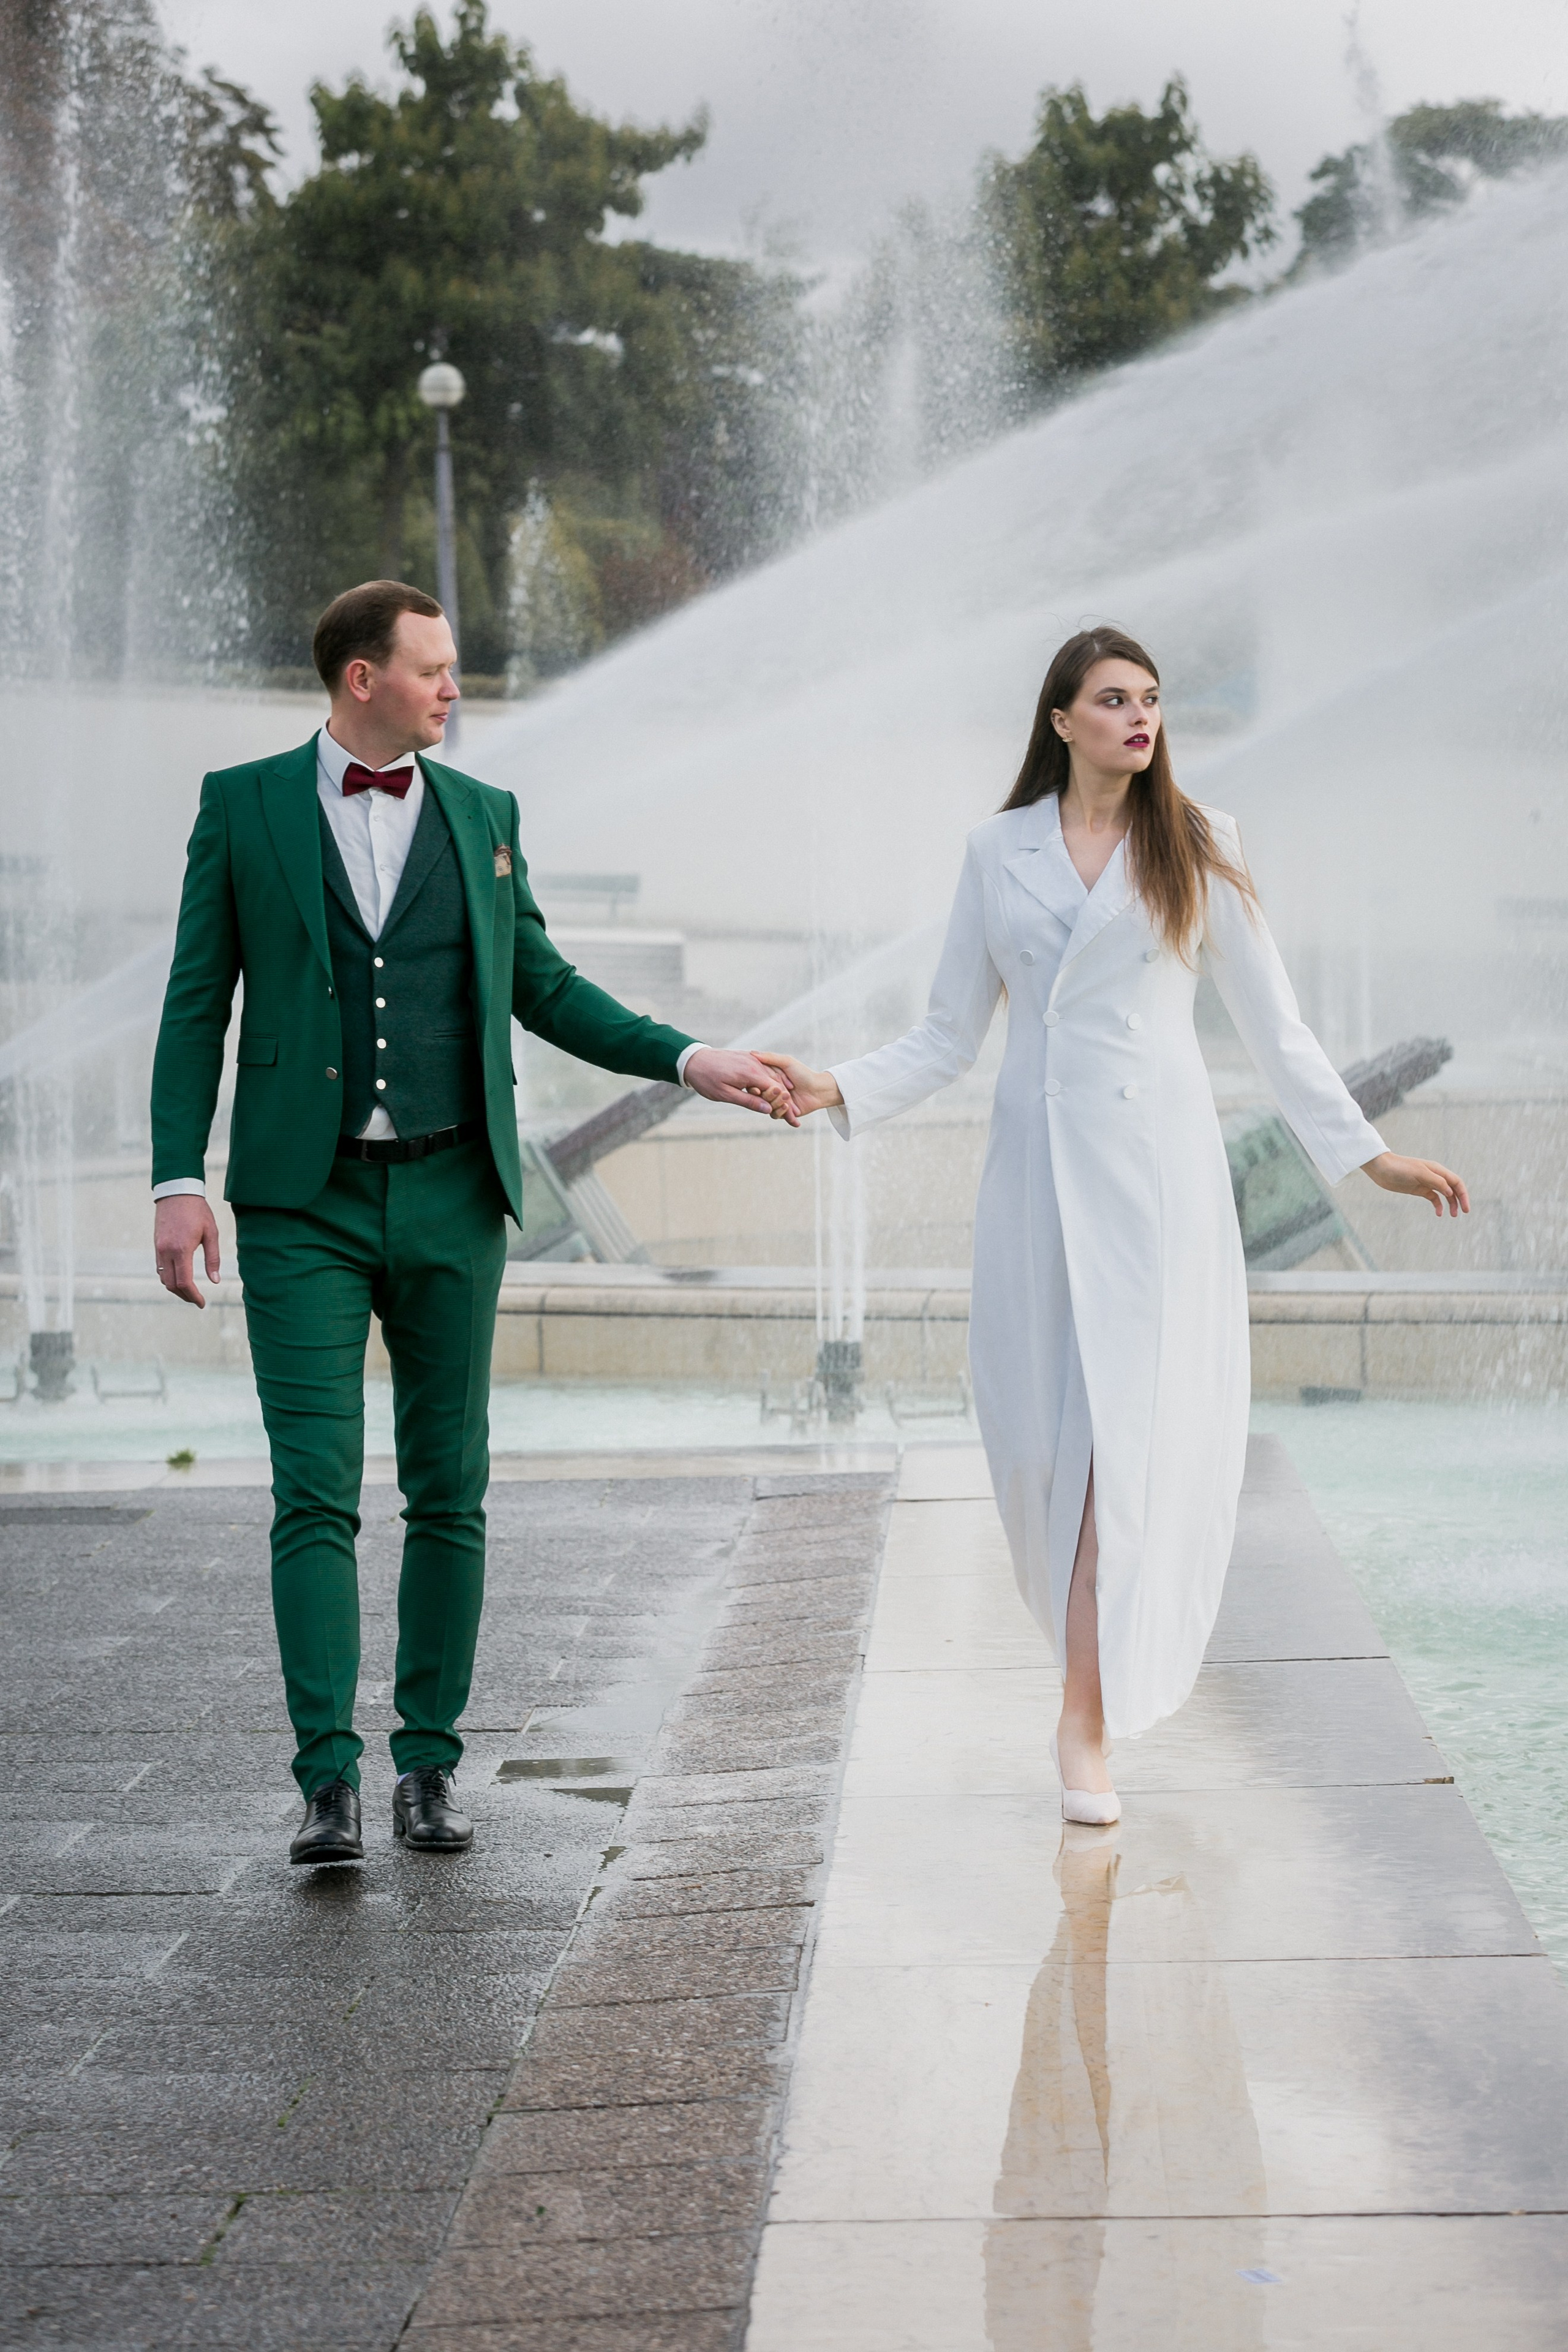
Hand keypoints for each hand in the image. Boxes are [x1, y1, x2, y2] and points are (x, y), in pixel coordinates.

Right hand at [154, 1196, 221, 1305]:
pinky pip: (159, 1268)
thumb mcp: (211, 1233)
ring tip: (190, 1292)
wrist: (176, 1192)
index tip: (202, 1303)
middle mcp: (166, 1251)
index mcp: (181, 1249)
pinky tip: (180, 1278)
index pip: (184, 1282)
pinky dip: (169, 1277)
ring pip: (163, 1278)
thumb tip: (214, 1281)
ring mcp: (159, 1248)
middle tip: (197, 1300)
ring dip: (175, 1288)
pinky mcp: (156, 1245)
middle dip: (184, 1296)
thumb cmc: (198, 1211)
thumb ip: (213, 1258)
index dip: (193, 1296)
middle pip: (171, 1285)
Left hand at [683, 1048, 799, 1123]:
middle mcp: (754, 1064)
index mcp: (750, 1073)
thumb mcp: (726, 1095)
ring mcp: (750, 1059)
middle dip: (786, 1100)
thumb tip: (768, 1109)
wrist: (693, 1060)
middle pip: (776, 1083)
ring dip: (781, 1089)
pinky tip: (777, 1088)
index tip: (793, 1116)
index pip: (775, 1090)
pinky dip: (772, 1079)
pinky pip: (764, 1068)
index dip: (785, 1104)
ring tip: (790, 1104)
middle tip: (795, 1115)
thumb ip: (748, 1101)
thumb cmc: (707, 1079)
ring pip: (772, 1074)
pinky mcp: (746, 1057)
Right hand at [754, 1052, 842, 1116]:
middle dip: (769, 1094)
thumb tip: (752, 1053)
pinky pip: (775, 1115)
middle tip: (780, 1091)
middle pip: (760, 1096)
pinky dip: (782, 1112)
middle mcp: (770, 1090)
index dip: (755, 1087)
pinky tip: (790, 1108)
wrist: (818, 1090)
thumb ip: (770, 1058)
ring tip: (788, 1098)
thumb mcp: (787, 1062)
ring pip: (767, 1106)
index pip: (755, 1083)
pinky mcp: (782, 1112)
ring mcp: (776, 1101)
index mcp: (769, 1078)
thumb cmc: (804, 1073)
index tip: (758, 1088)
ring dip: (777, 1103)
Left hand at [1363, 1152, 1469, 1217]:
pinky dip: (1438, 1205)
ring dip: (1450, 1204)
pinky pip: (1433, 1198)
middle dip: (1460, 1200)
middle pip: (1453, 1189)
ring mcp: (1427, 1183)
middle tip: (1463, 1213)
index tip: (1466, 1208)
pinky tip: (1438, 1213)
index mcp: (1437, 1170)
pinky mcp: (1419, 1189)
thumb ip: (1436, 1182)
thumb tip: (1451, 1192)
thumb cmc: (1400, 1168)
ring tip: (1452, 1215)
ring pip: (1444, 1194)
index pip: (1456, 1182)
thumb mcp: (1419, 1174)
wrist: (1382, 1169)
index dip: (1463, 1194)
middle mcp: (1435, 1176)